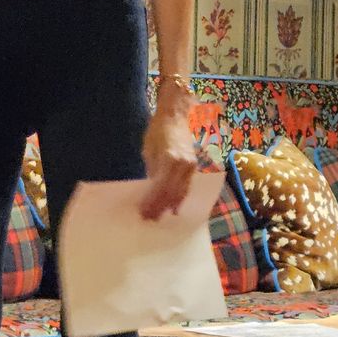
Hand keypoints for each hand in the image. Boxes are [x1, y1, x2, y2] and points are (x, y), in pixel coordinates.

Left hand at [140, 101, 196, 220]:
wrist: (175, 116)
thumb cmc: (157, 131)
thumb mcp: (148, 151)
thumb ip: (151, 172)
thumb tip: (149, 191)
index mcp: (169, 159)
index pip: (160, 188)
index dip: (152, 203)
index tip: (142, 213)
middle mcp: (183, 164)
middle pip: (171, 194)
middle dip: (159, 208)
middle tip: (149, 220)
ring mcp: (190, 166)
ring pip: (181, 193)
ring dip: (169, 207)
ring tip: (159, 217)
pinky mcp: (194, 167)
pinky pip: (187, 187)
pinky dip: (179, 199)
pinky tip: (173, 209)